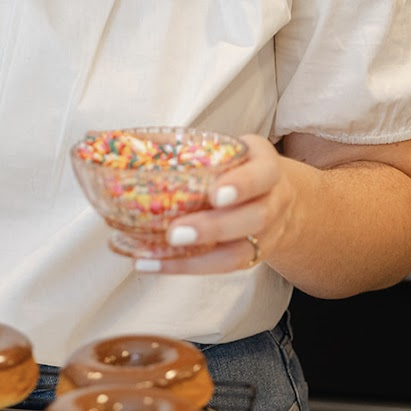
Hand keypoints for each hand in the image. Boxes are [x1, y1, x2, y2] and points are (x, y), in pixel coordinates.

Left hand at [133, 133, 284, 274]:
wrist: (279, 195)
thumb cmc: (241, 166)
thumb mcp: (233, 149)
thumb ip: (199, 151)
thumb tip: (132, 143)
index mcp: (267, 167)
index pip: (262, 174)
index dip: (241, 185)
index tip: (215, 194)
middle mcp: (273, 202)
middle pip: (253, 219)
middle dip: (213, 227)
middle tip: (175, 232)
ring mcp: (265, 235)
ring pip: (239, 252)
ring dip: (195, 257)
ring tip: (157, 253)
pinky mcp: (251, 257)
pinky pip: (222, 267)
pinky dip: (186, 267)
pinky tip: (154, 263)